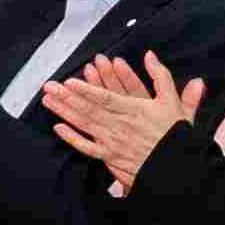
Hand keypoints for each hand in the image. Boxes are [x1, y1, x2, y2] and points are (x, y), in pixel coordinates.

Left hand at [44, 47, 208, 192]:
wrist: (176, 167)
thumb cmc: (175, 136)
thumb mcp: (174, 102)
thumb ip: (161, 77)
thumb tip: (151, 57)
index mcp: (134, 110)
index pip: (105, 98)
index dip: (86, 90)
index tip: (70, 82)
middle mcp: (119, 125)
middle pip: (89, 109)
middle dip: (67, 97)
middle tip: (50, 86)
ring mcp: (112, 142)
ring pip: (84, 125)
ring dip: (65, 112)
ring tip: (49, 100)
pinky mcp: (110, 156)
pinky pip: (87, 147)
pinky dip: (72, 138)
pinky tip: (59, 128)